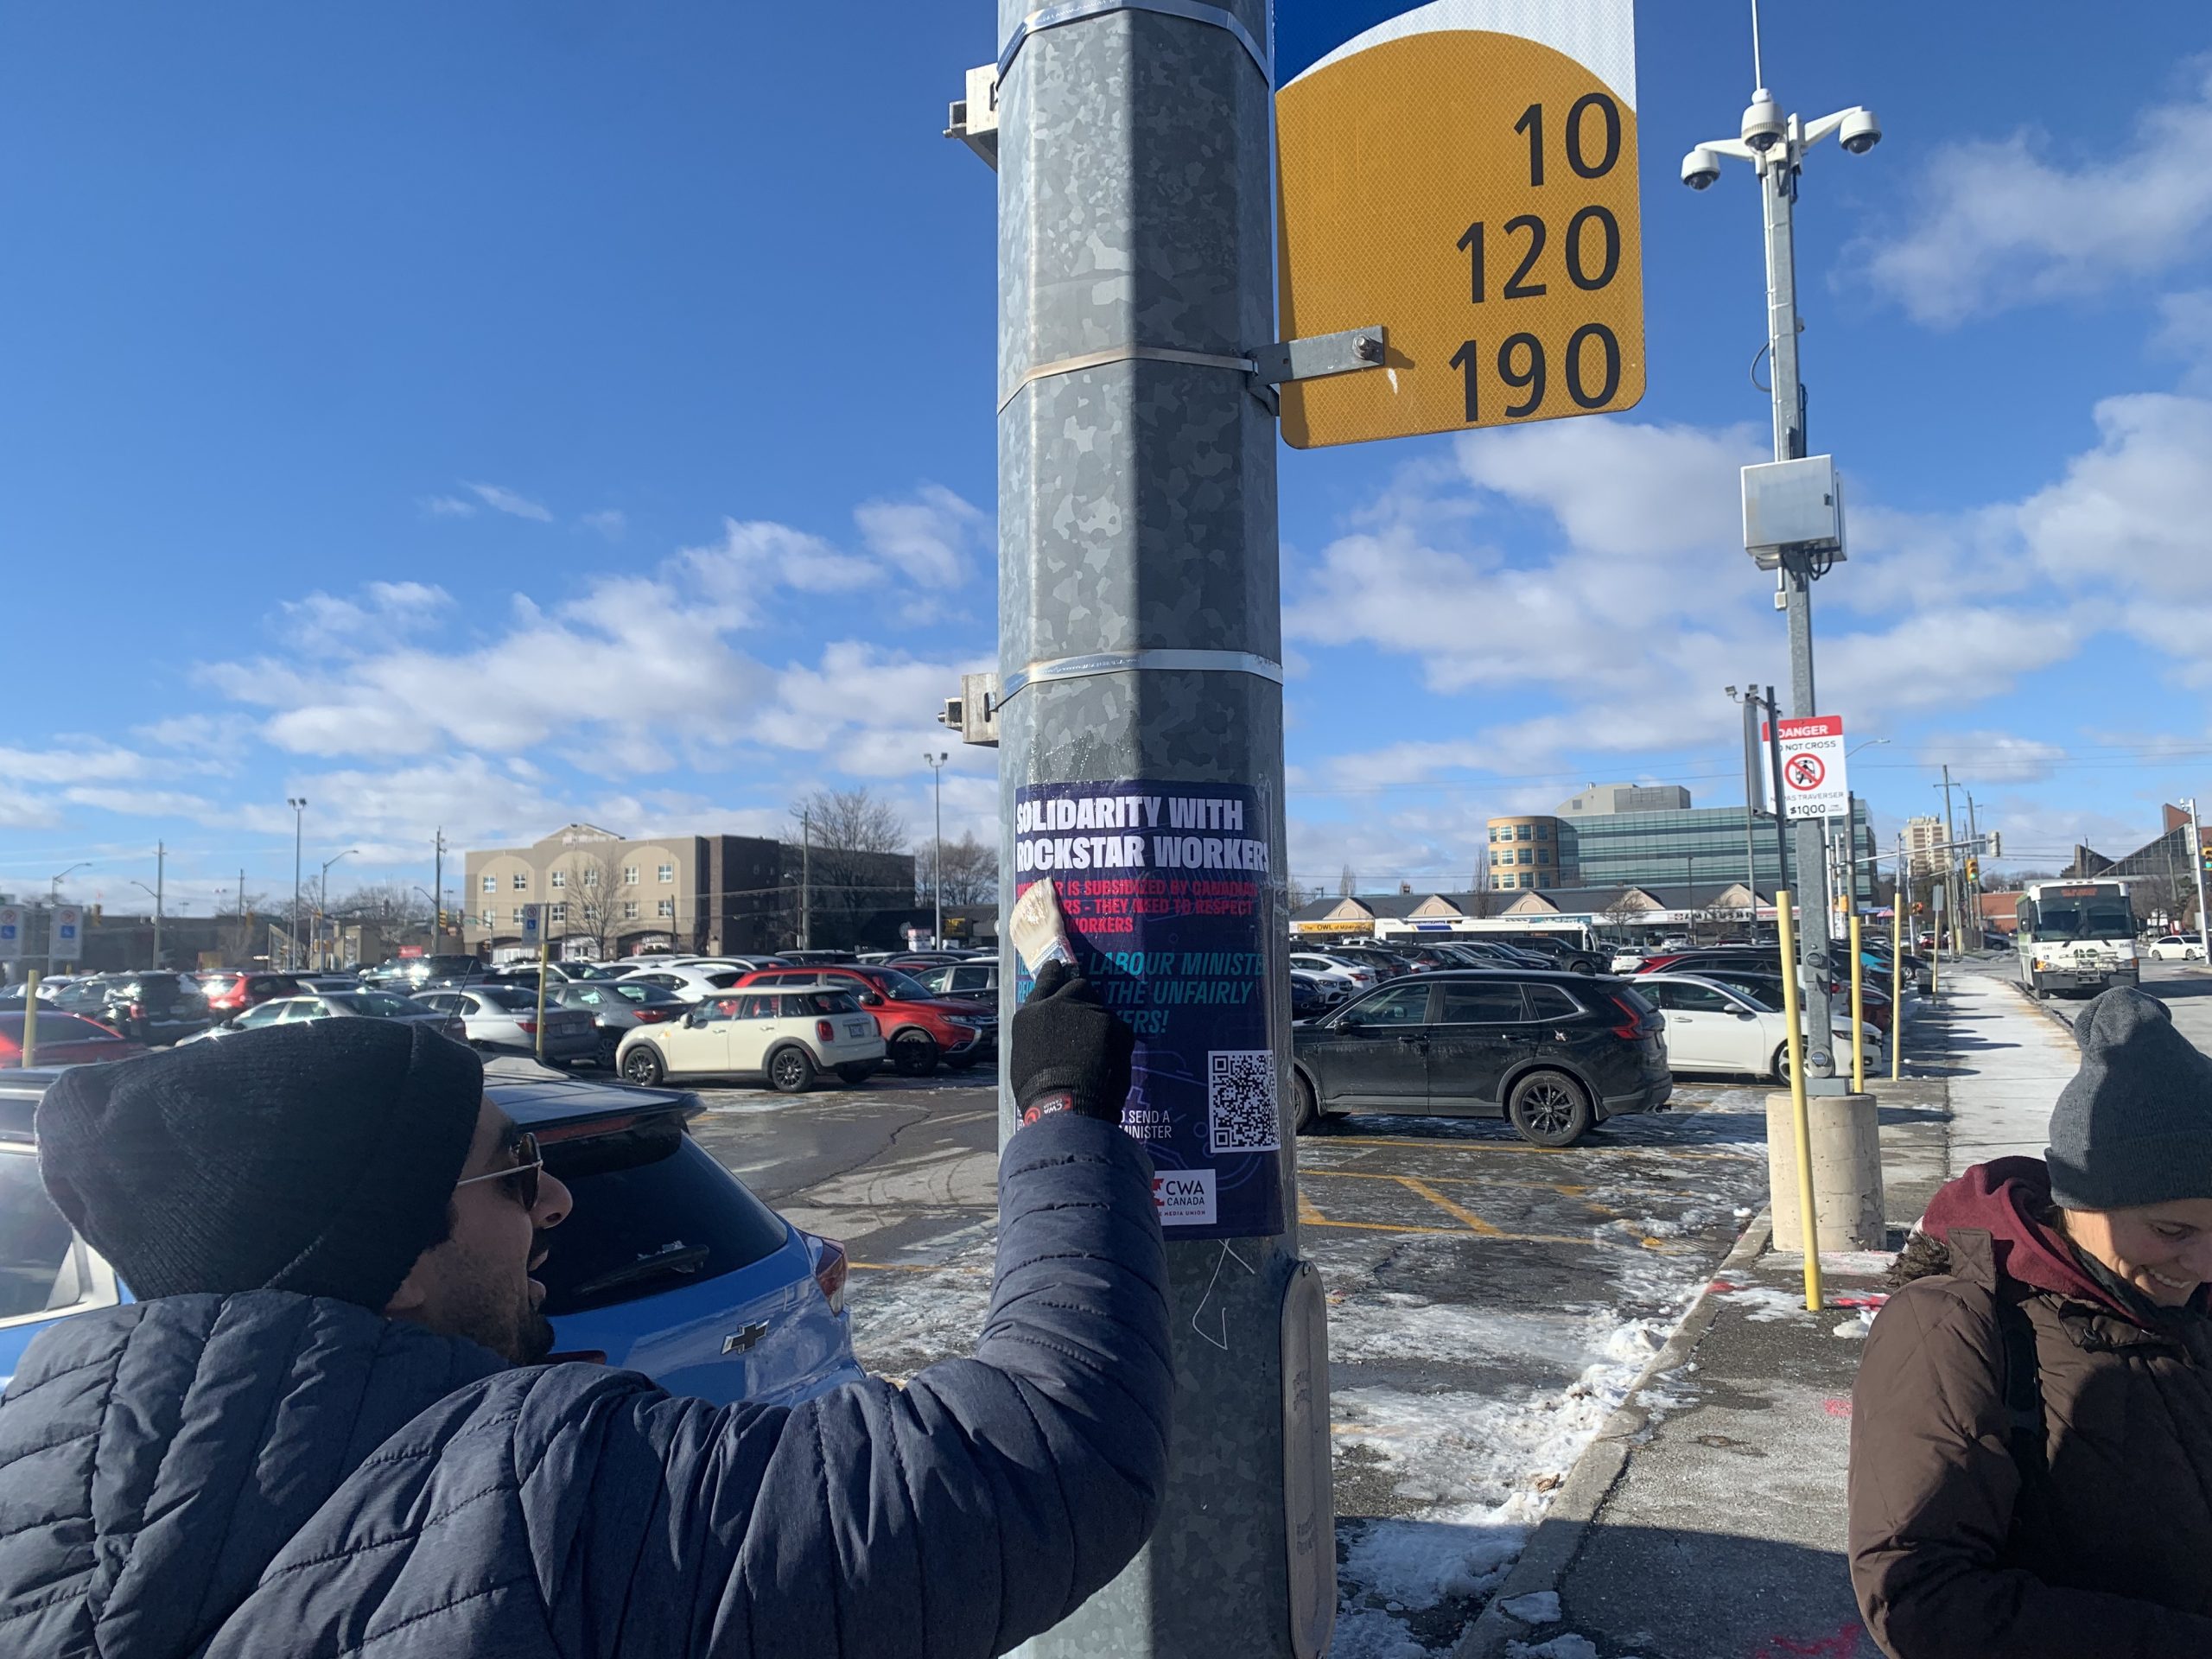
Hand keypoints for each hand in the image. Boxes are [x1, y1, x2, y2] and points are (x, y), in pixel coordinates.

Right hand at [1011, 960, 1134, 1124]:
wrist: (1066, 1106)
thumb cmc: (1038, 1091)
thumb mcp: (1025, 1054)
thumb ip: (1039, 1032)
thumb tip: (1051, 1031)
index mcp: (1032, 1013)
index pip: (1046, 980)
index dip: (1054, 973)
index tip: (1060, 967)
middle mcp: (1060, 1004)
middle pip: (1079, 986)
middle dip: (1083, 997)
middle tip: (1085, 1017)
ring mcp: (1089, 1012)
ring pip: (1101, 1009)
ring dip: (1099, 1023)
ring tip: (1097, 1051)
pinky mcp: (1114, 1025)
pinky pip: (1119, 1027)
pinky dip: (1116, 1040)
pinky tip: (1110, 1060)